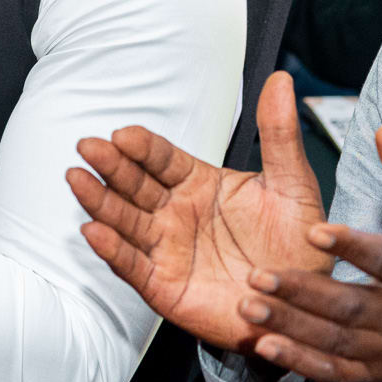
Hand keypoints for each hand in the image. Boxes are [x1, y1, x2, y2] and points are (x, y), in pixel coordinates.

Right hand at [66, 72, 332, 351]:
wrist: (304, 301)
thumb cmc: (298, 242)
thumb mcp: (293, 184)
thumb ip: (278, 134)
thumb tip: (281, 79)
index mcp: (199, 183)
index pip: (162, 158)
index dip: (141, 146)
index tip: (123, 133)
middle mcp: (176, 212)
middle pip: (135, 184)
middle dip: (110, 165)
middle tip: (88, 146)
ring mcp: (168, 248)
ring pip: (125, 220)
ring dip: (99, 200)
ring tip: (76, 179)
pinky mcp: (165, 286)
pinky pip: (133, 266)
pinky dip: (112, 250)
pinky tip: (94, 231)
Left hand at [233, 126, 381, 381]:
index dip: (352, 246)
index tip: (315, 230)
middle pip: (351, 306)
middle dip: (303, 291)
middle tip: (259, 274)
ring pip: (335, 341)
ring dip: (291, 325)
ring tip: (251, 305)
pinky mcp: (376, 374)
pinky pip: (334, 373)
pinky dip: (300, 362)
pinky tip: (266, 345)